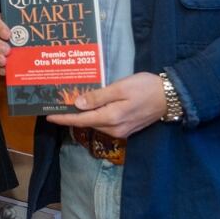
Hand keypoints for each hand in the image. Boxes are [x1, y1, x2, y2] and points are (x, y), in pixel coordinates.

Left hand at [46, 72, 167, 137]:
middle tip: (57, 105)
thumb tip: (78, 105)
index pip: (81, 120)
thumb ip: (98, 97)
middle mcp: (114, 129)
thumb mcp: (120, 88)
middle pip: (87, 122)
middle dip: (71, 116)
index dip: (64, 118)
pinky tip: (90, 107)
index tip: (48, 116)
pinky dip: (95, 115)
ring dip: (83, 115)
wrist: (171, 97)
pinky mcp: (126, 128)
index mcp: (111, 118)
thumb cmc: (145, 88)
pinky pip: (105, 123)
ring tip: (70, 105)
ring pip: (96, 123)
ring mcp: (121, 130)